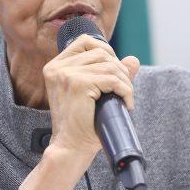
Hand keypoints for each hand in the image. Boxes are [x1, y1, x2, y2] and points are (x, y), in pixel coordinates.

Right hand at [43, 34, 140, 158]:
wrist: (71, 147)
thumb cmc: (81, 124)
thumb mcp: (95, 94)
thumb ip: (111, 74)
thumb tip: (133, 60)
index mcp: (55, 67)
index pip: (84, 42)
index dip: (105, 51)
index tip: (115, 70)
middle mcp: (57, 68)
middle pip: (101, 53)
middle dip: (119, 69)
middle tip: (124, 90)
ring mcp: (66, 74)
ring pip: (109, 66)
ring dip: (125, 82)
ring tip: (125, 98)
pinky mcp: (78, 84)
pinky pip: (112, 79)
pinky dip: (125, 90)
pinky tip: (126, 103)